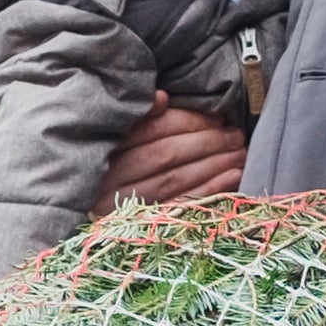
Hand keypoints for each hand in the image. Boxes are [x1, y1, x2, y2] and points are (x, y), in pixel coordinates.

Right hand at [93, 97, 247, 212]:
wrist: (86, 222)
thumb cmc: (111, 168)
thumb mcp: (115, 137)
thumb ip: (138, 118)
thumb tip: (162, 98)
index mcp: (104, 150)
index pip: (151, 130)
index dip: (187, 121)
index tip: (217, 117)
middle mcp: (109, 179)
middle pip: (165, 155)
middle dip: (207, 142)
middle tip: (236, 135)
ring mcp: (123, 207)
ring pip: (174, 180)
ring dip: (214, 165)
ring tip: (240, 153)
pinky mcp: (141, 227)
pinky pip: (180, 205)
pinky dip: (210, 190)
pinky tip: (232, 177)